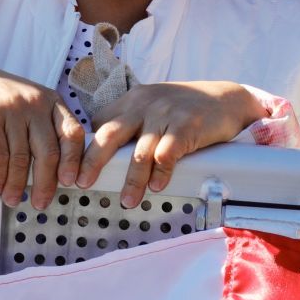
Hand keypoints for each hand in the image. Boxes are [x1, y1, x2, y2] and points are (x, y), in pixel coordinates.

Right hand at [0, 63, 83, 208]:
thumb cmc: (1, 97)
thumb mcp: (31, 103)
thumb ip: (46, 128)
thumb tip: (58, 171)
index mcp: (51, 101)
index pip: (72, 133)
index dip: (75, 161)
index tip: (74, 182)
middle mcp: (34, 104)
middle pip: (48, 151)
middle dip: (46, 183)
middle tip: (41, 202)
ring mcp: (10, 110)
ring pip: (20, 158)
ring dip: (17, 185)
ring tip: (14, 199)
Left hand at [80, 81, 263, 208]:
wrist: (226, 97)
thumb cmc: (185, 107)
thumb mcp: (153, 105)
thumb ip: (130, 122)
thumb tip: (102, 152)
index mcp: (131, 100)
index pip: (100, 124)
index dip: (85, 149)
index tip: (72, 171)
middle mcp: (143, 104)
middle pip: (109, 134)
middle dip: (91, 161)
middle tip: (80, 183)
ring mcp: (165, 114)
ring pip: (139, 151)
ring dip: (131, 180)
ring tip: (126, 201)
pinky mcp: (187, 126)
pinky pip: (167, 154)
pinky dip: (160, 174)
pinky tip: (156, 188)